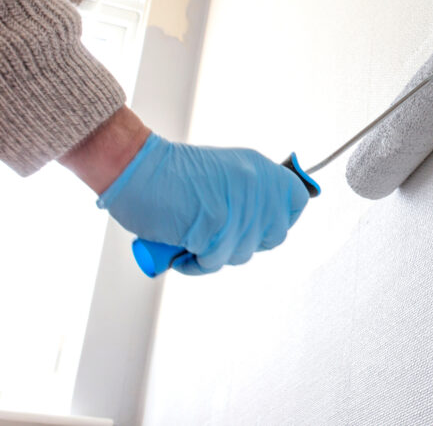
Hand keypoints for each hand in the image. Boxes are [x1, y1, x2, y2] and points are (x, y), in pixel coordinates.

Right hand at [94, 133, 310, 273]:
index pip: (297, 199)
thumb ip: (250, 193)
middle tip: (219, 235)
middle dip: (247, 243)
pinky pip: (213, 262)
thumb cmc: (171, 176)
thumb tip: (264, 223)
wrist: (135, 168)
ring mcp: (239, 205)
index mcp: (260, 167)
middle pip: (275, 235)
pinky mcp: (216, 226)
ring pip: (243, 253)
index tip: (264, 225)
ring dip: (216, 254)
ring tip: (193, 237)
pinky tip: (182, 247)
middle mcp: (256, 184)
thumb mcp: (225, 172)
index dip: (282, 218)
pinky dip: (195, 264)